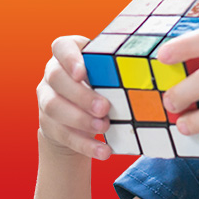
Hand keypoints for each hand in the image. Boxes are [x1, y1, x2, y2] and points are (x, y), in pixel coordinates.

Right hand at [36, 35, 112, 160]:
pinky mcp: (49, 124)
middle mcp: (51, 73)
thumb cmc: (98, 84)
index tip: (82, 72)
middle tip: (104, 108)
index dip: (69, 58)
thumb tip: (152, 69)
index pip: (60, 47)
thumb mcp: (105, 72)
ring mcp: (46, 99)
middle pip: (56, 79)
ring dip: (81, 119)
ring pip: (54, 107)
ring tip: (104, 126)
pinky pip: (62, 134)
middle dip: (81, 94)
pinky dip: (85, 145)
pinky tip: (103, 151)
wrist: (75, 116)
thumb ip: (115, 67)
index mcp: (66, 53)